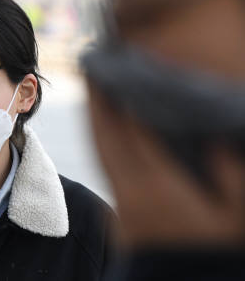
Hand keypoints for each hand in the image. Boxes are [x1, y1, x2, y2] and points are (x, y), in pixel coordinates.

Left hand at [86, 82, 244, 247]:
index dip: (123, 99)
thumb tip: (217, 141)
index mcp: (158, 188)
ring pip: (99, 153)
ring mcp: (121, 205)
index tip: (119, 69)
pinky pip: (104, 166)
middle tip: (94, 67)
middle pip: (104, 137)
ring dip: (96, 120)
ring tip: (97, 91)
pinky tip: (108, 131)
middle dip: (98, 101)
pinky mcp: (120, 215)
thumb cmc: (214, 257)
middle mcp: (131, 193)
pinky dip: (102, 141)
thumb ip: (235, 180)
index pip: (132, 133)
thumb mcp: (238, 220)